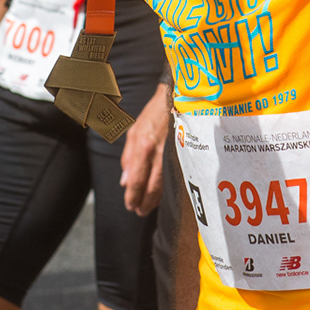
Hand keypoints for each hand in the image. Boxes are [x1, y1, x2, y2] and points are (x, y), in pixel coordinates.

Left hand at [121, 85, 171, 214]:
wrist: (178, 98)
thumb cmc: (154, 113)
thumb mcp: (134, 131)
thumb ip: (128, 157)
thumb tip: (125, 181)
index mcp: (144, 146)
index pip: (137, 179)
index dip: (133, 196)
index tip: (130, 206)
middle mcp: (159, 153)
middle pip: (151, 187)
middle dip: (144, 203)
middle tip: (139, 212)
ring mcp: (174, 155)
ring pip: (165, 186)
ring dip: (155, 200)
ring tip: (148, 208)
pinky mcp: (185, 155)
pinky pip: (175, 178)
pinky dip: (168, 190)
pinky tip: (163, 196)